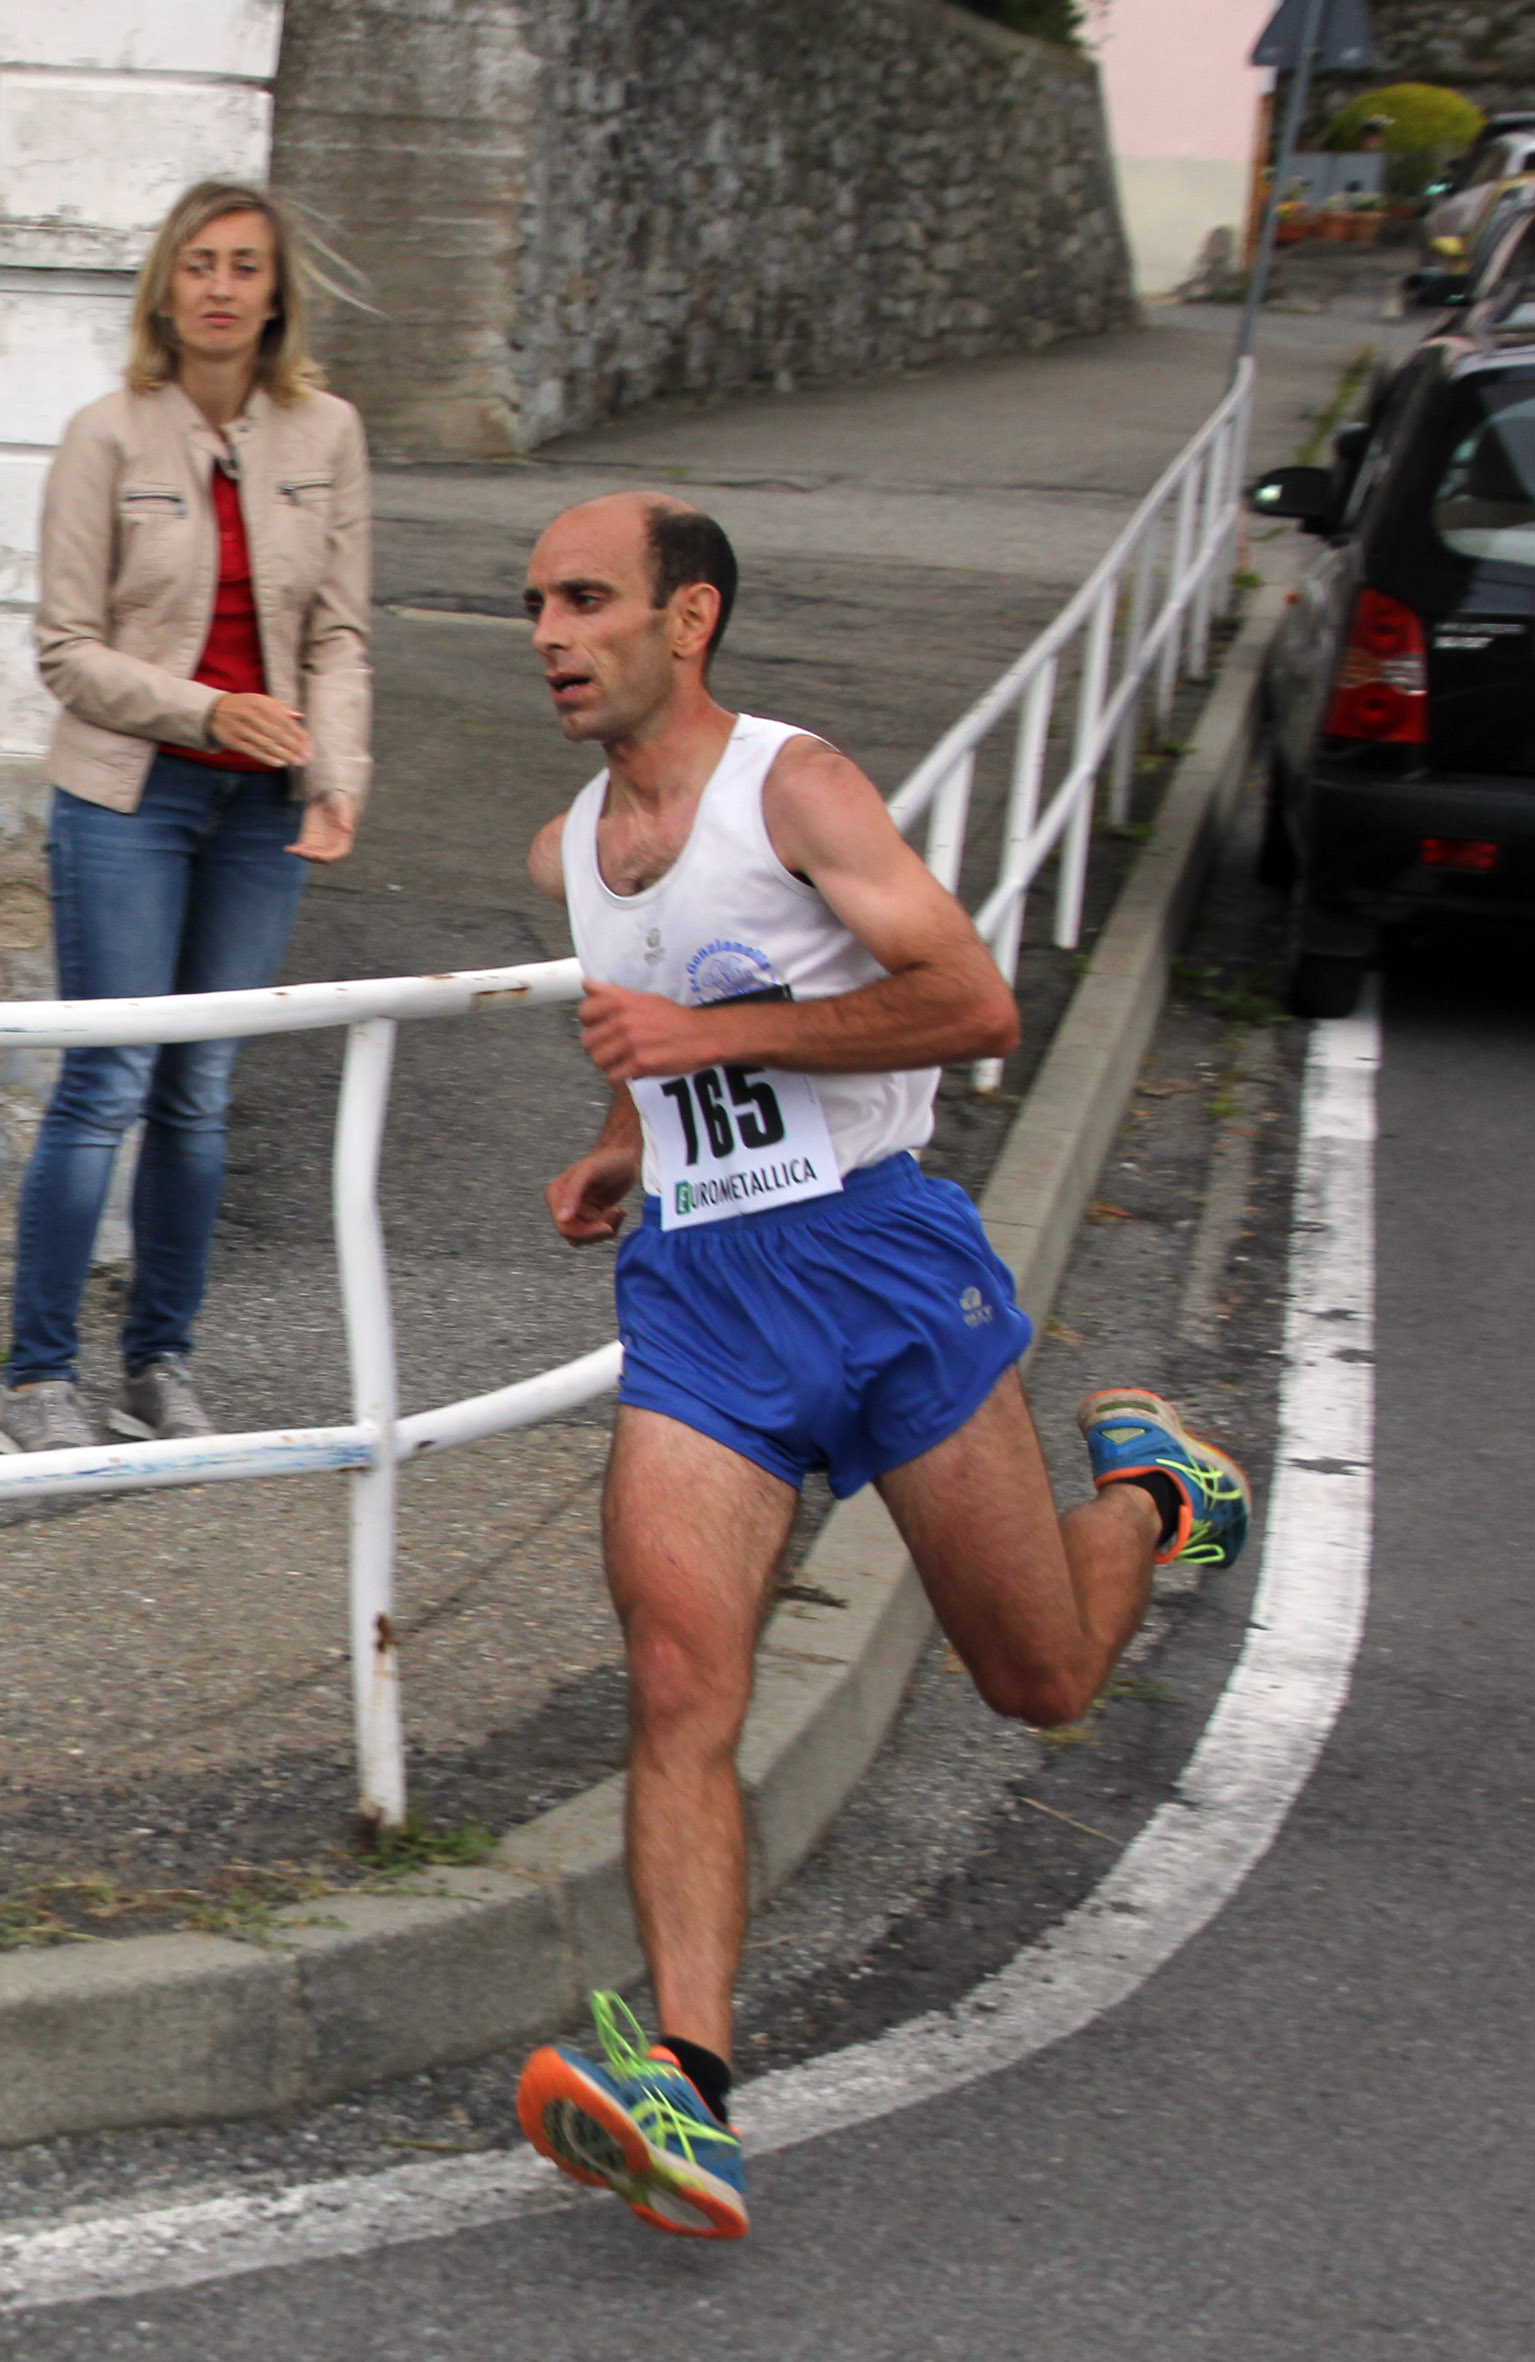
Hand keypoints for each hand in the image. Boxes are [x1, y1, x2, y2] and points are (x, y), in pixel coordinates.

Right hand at [210, 693, 311, 766]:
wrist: (213, 711)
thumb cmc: (244, 707)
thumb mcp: (259, 701)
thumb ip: (279, 707)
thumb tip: (299, 715)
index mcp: (259, 703)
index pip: (283, 719)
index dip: (298, 733)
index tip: (309, 743)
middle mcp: (249, 714)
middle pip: (276, 733)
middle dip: (294, 746)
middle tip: (306, 756)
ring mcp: (240, 728)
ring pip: (266, 743)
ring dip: (284, 754)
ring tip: (297, 761)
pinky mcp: (232, 741)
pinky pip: (253, 751)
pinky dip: (267, 758)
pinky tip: (280, 763)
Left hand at [289, 793, 357, 864]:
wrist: (327, 795)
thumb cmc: (339, 799)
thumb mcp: (343, 805)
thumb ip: (346, 817)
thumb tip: (347, 829)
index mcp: (344, 838)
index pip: (339, 852)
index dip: (329, 856)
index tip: (319, 855)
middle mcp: (332, 844)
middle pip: (323, 857)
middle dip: (312, 856)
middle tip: (301, 851)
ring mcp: (320, 843)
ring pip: (312, 855)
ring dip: (302, 855)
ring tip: (293, 849)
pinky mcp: (309, 839)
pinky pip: (302, 848)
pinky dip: (295, 850)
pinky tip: (288, 848)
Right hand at [545, 1144, 639, 1244]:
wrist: (625, 1156)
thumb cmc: (607, 1160)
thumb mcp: (589, 1171)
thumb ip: (573, 1193)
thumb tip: (562, 1218)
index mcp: (555, 1194)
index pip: (565, 1227)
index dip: (587, 1231)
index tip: (608, 1225)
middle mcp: (562, 1205)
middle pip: (576, 1236)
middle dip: (598, 1229)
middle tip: (616, 1213)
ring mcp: (577, 1212)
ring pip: (588, 1237)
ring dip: (608, 1227)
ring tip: (618, 1210)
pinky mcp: (591, 1216)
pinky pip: (597, 1234)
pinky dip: (611, 1227)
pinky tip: (619, 1211)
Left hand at [578, 981, 715, 1082]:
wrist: (700, 1035)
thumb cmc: (673, 1018)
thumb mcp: (643, 997)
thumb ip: (614, 994)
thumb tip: (587, 985)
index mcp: (622, 1001)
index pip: (584, 1012)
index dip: (590, 1022)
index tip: (600, 1027)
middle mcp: (623, 1021)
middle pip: (588, 1041)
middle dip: (599, 1046)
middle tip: (613, 1048)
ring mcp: (631, 1043)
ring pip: (598, 1060)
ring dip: (607, 1063)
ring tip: (620, 1060)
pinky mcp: (639, 1064)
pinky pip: (613, 1077)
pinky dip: (618, 1077)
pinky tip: (629, 1071)